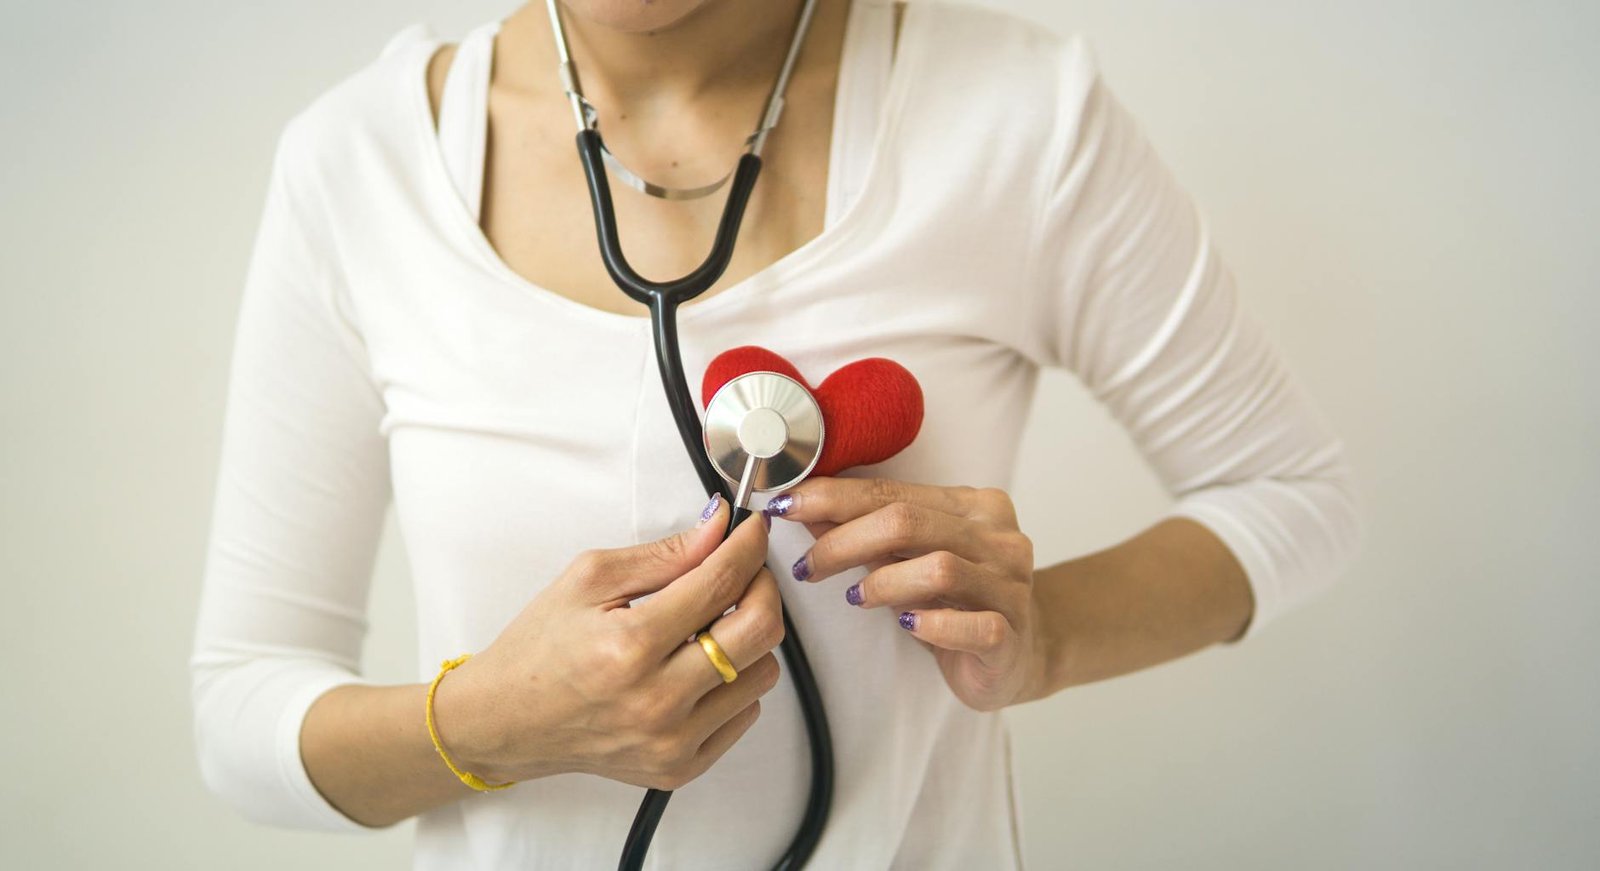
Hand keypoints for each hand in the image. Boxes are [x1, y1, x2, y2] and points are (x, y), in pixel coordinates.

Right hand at [431, 496, 783, 789]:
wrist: (506, 720)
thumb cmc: (540, 649)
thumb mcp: (589, 580)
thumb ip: (664, 554)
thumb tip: (718, 528)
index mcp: (631, 644)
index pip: (721, 582)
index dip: (747, 547)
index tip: (752, 531)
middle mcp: (657, 699)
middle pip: (760, 630)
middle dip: (763, 587)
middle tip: (744, 571)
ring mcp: (672, 740)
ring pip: (762, 673)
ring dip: (749, 638)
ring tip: (711, 624)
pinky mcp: (680, 766)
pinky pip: (746, 714)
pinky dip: (735, 682)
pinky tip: (698, 667)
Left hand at [766, 477, 1043, 711]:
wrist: (1021, 654)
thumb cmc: (959, 601)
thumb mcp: (910, 559)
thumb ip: (866, 533)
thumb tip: (805, 509)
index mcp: (973, 506)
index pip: (892, 492)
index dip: (833, 497)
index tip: (786, 506)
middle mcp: (998, 538)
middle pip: (909, 523)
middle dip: (844, 540)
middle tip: (809, 565)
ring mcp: (1011, 585)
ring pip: (939, 568)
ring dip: (883, 582)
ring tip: (856, 597)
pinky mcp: (1012, 635)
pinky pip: (973, 625)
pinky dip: (932, 625)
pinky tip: (907, 625)